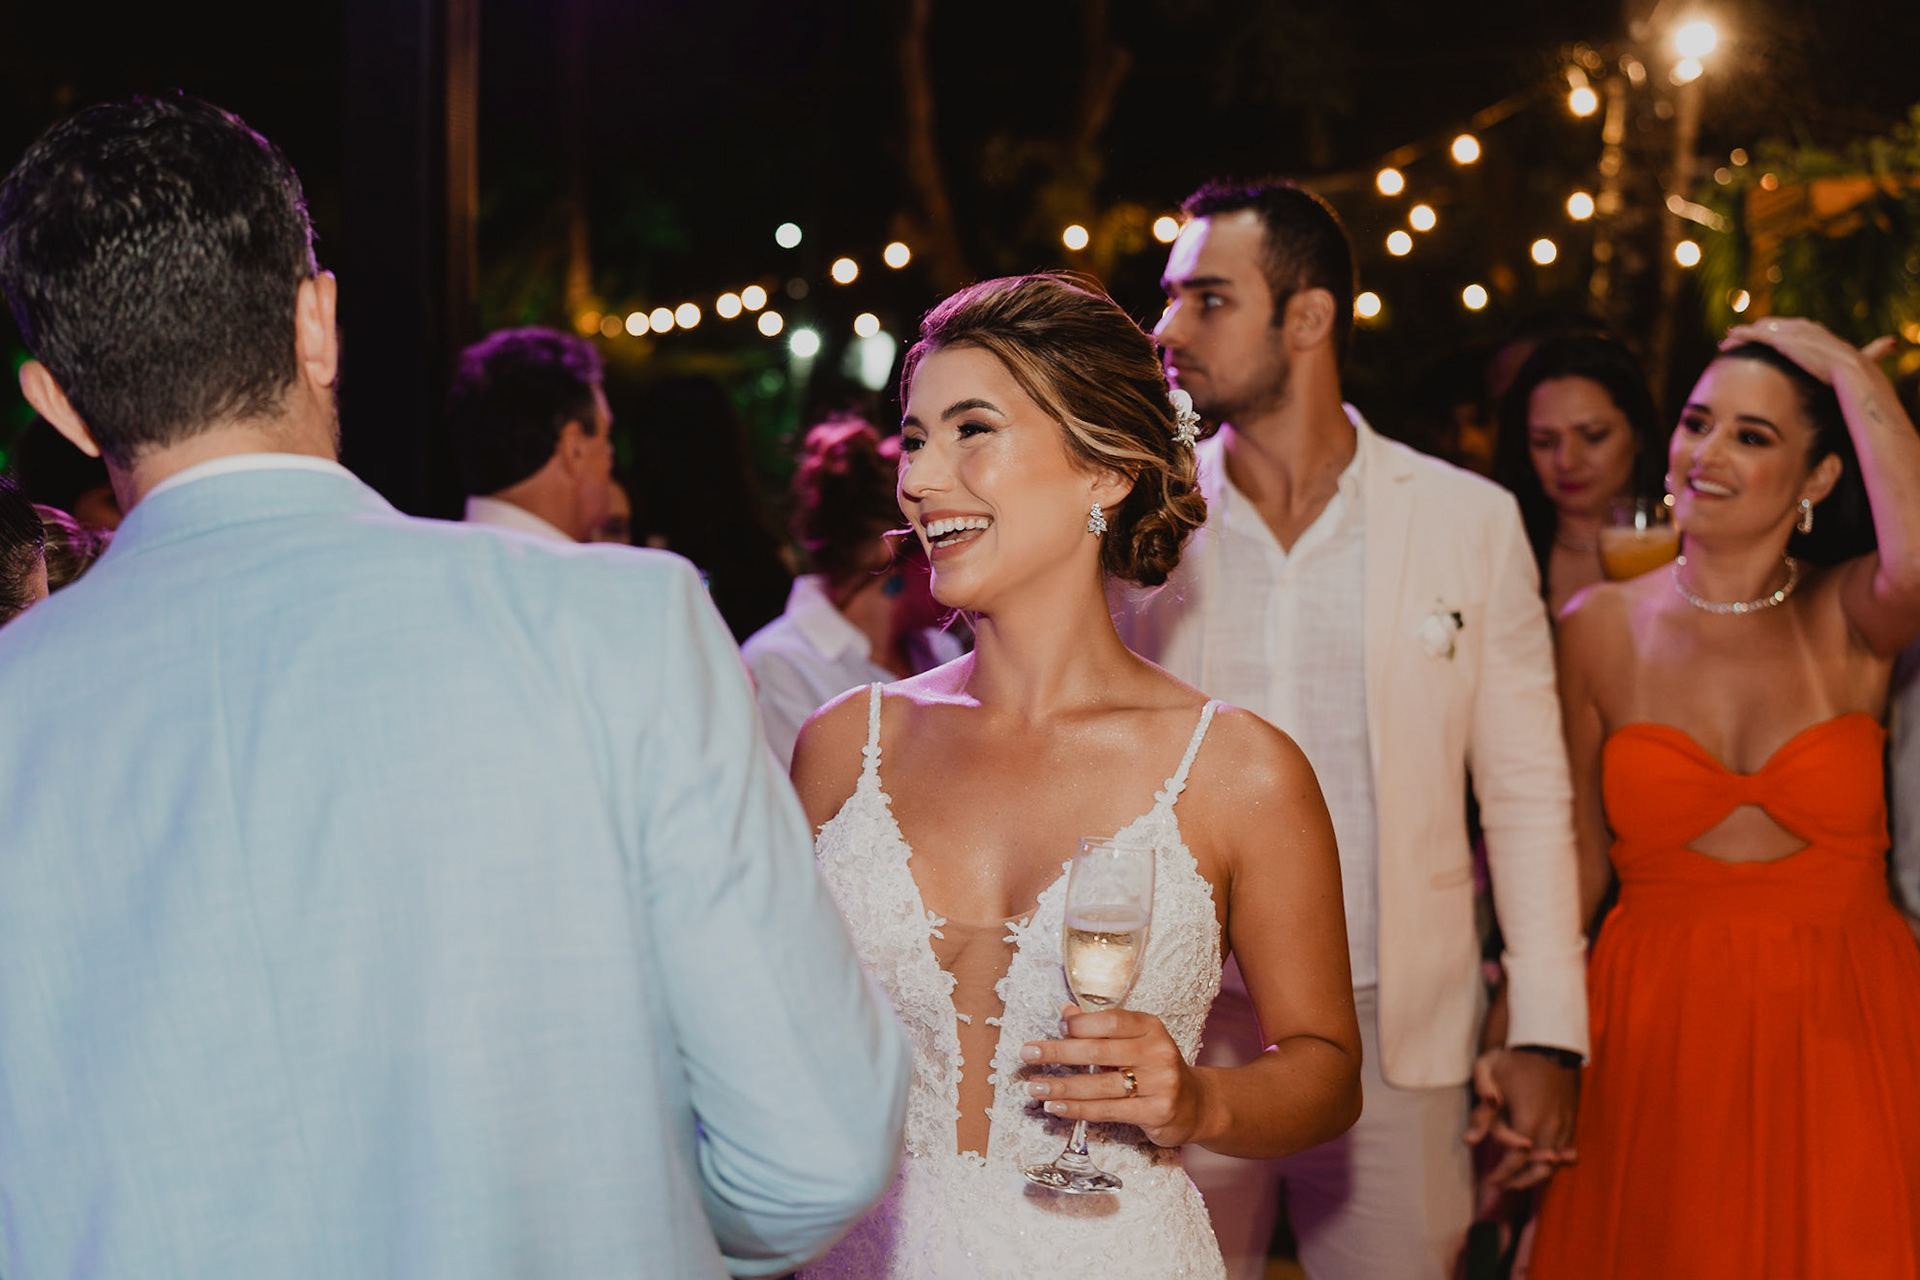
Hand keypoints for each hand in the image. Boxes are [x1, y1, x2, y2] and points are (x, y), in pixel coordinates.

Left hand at [1019, 1003, 1204, 1146]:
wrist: (1197, 1105)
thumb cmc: (1156, 1068)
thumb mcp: (1135, 1041)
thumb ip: (1101, 1028)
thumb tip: (1065, 1011)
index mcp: (1151, 1027)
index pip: (1111, 1021)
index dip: (1081, 1024)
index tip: (1056, 1028)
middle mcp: (1158, 1052)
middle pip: (1099, 1052)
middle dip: (1058, 1053)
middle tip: (1027, 1054)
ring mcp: (1160, 1084)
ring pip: (1099, 1085)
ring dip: (1061, 1086)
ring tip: (1033, 1087)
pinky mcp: (1157, 1112)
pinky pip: (1107, 1110)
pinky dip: (1077, 1109)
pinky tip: (1055, 1106)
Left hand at [1463, 1048, 1579, 1189]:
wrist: (1548, 1040)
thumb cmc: (1513, 1057)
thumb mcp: (1487, 1076)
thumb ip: (1480, 1112)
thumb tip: (1470, 1141)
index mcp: (1530, 1119)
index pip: (1516, 1160)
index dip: (1503, 1174)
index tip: (1490, 1181)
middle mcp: (1552, 1126)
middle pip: (1540, 1170)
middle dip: (1521, 1181)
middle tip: (1503, 1184)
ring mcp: (1566, 1123)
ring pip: (1556, 1163)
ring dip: (1538, 1174)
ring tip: (1519, 1177)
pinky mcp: (1573, 1118)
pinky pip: (1568, 1150)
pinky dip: (1556, 1161)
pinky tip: (1544, 1162)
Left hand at [1722, 317, 1897, 385]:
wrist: (1853, 371)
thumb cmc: (1849, 375)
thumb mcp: (1838, 369)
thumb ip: (1830, 370)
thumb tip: (1832, 381)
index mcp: (1815, 331)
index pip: (1787, 327)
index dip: (1771, 333)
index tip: (1759, 340)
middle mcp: (1802, 327)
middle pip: (1770, 325)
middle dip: (1753, 332)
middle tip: (1735, 340)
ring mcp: (1792, 332)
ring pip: (1759, 329)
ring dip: (1741, 335)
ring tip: (1726, 343)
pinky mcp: (1783, 341)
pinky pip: (1755, 336)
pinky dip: (1740, 335)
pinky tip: (1727, 340)